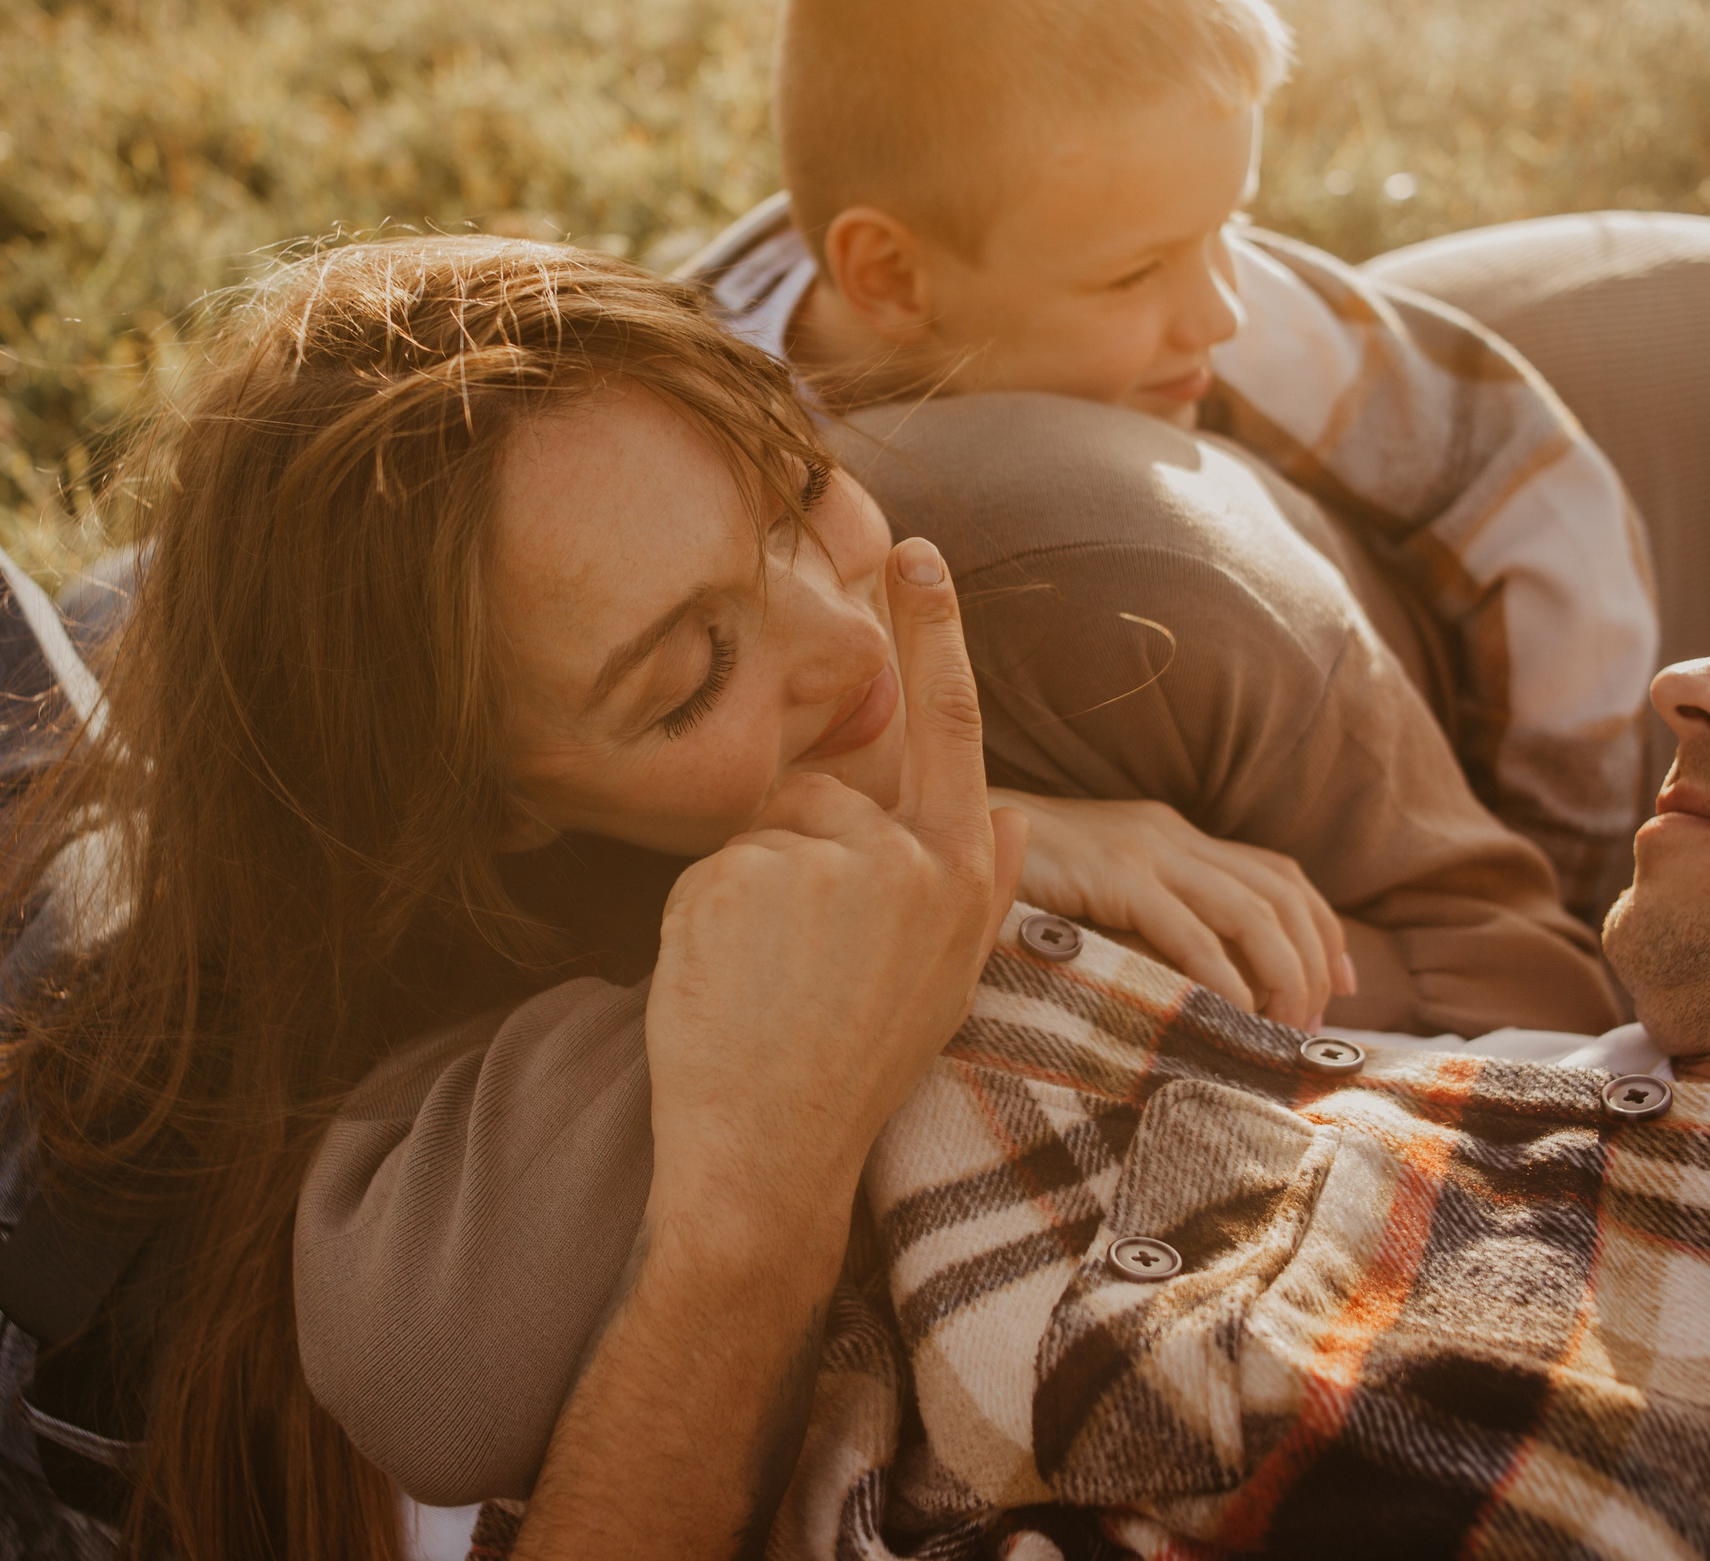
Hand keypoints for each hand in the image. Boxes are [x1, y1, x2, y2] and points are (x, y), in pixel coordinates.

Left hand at [646, 535, 1030, 1242]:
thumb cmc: (850, 1074)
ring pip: (763, 828)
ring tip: (764, 981)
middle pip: (823, 793)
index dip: (936, 632)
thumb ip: (979, 893)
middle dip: (791, 856)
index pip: (952, 729)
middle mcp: (908, 859)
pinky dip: (701, 913)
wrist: (769, 1158)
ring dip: (747, 889)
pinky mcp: (749, 873)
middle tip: (788, 967)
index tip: (914, 551)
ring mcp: (829, 862)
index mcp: (960, 879)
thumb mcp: (944, 985)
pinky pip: (710, 860)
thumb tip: (1008, 813)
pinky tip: (727, 980)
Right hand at [989, 790, 1350, 1030]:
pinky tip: (1233, 1014)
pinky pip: (1190, 931)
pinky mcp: (1112, 874)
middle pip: (1280, 895)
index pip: (1279, 875)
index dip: (1324, 930)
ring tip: (1284, 1027)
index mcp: (1172, 834)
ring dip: (1283, 975)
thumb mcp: (1096, 891)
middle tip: (1313, 1025)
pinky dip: (1224, 977)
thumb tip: (1206, 980)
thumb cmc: (1012, 881)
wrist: (943, 834)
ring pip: (1251, 911)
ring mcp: (1142, 850)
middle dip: (1314, 964)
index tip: (1341, 988)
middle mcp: (1169, 833)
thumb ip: (1146, 915)